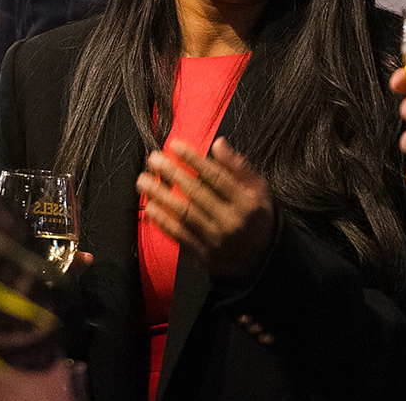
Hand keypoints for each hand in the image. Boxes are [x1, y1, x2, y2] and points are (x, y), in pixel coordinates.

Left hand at [137, 137, 274, 284]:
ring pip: (184, 214)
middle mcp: (231, 221)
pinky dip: (163, 222)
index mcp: (247, 203)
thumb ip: (239, 167)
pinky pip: (180, 236)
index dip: (193, 159)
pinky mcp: (204, 256)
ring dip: (161, 196)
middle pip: (197, 194)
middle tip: (153, 159)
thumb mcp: (259, 190)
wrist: (262, 261)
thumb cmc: (256, 217)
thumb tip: (218, 144)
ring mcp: (216, 240)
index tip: (174, 145)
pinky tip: (150, 208)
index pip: (216, 177)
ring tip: (143, 180)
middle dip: (172, 174)